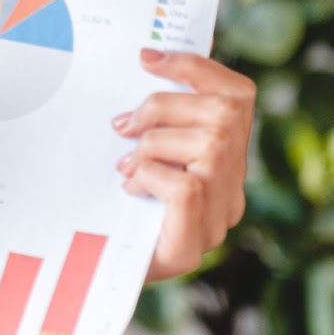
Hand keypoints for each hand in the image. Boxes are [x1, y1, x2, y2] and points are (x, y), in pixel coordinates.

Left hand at [111, 48, 254, 282]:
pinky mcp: (193, 244)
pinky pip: (186, 186)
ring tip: (125, 164)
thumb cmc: (114, 205)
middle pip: (225, 113)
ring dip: (153, 144)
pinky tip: (130, 187)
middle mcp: (233, 189)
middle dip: (165, 106)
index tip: (148, 57)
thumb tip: (144, 62)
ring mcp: (219, 219)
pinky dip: (151, 176)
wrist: (96, 277)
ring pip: (209, 144)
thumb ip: (152, 118)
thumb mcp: (134, 150)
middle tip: (123, 124)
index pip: (237, 96)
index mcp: (226, 161)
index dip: (197, 68)